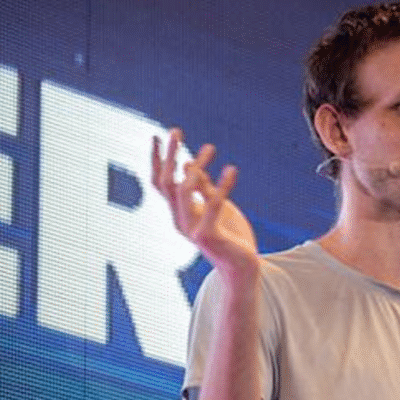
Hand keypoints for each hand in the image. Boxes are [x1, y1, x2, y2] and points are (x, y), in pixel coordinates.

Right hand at [151, 128, 258, 281]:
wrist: (242, 268)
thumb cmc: (230, 236)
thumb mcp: (217, 206)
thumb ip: (203, 187)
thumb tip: (189, 164)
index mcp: (179, 213)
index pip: (161, 183)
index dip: (156, 160)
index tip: (157, 135)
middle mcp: (180, 220)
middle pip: (166, 183)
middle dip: (167, 155)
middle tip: (175, 130)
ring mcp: (192, 229)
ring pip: (184, 191)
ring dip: (197, 166)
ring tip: (211, 147)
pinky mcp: (209, 235)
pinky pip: (214, 205)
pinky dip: (222, 185)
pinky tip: (232, 169)